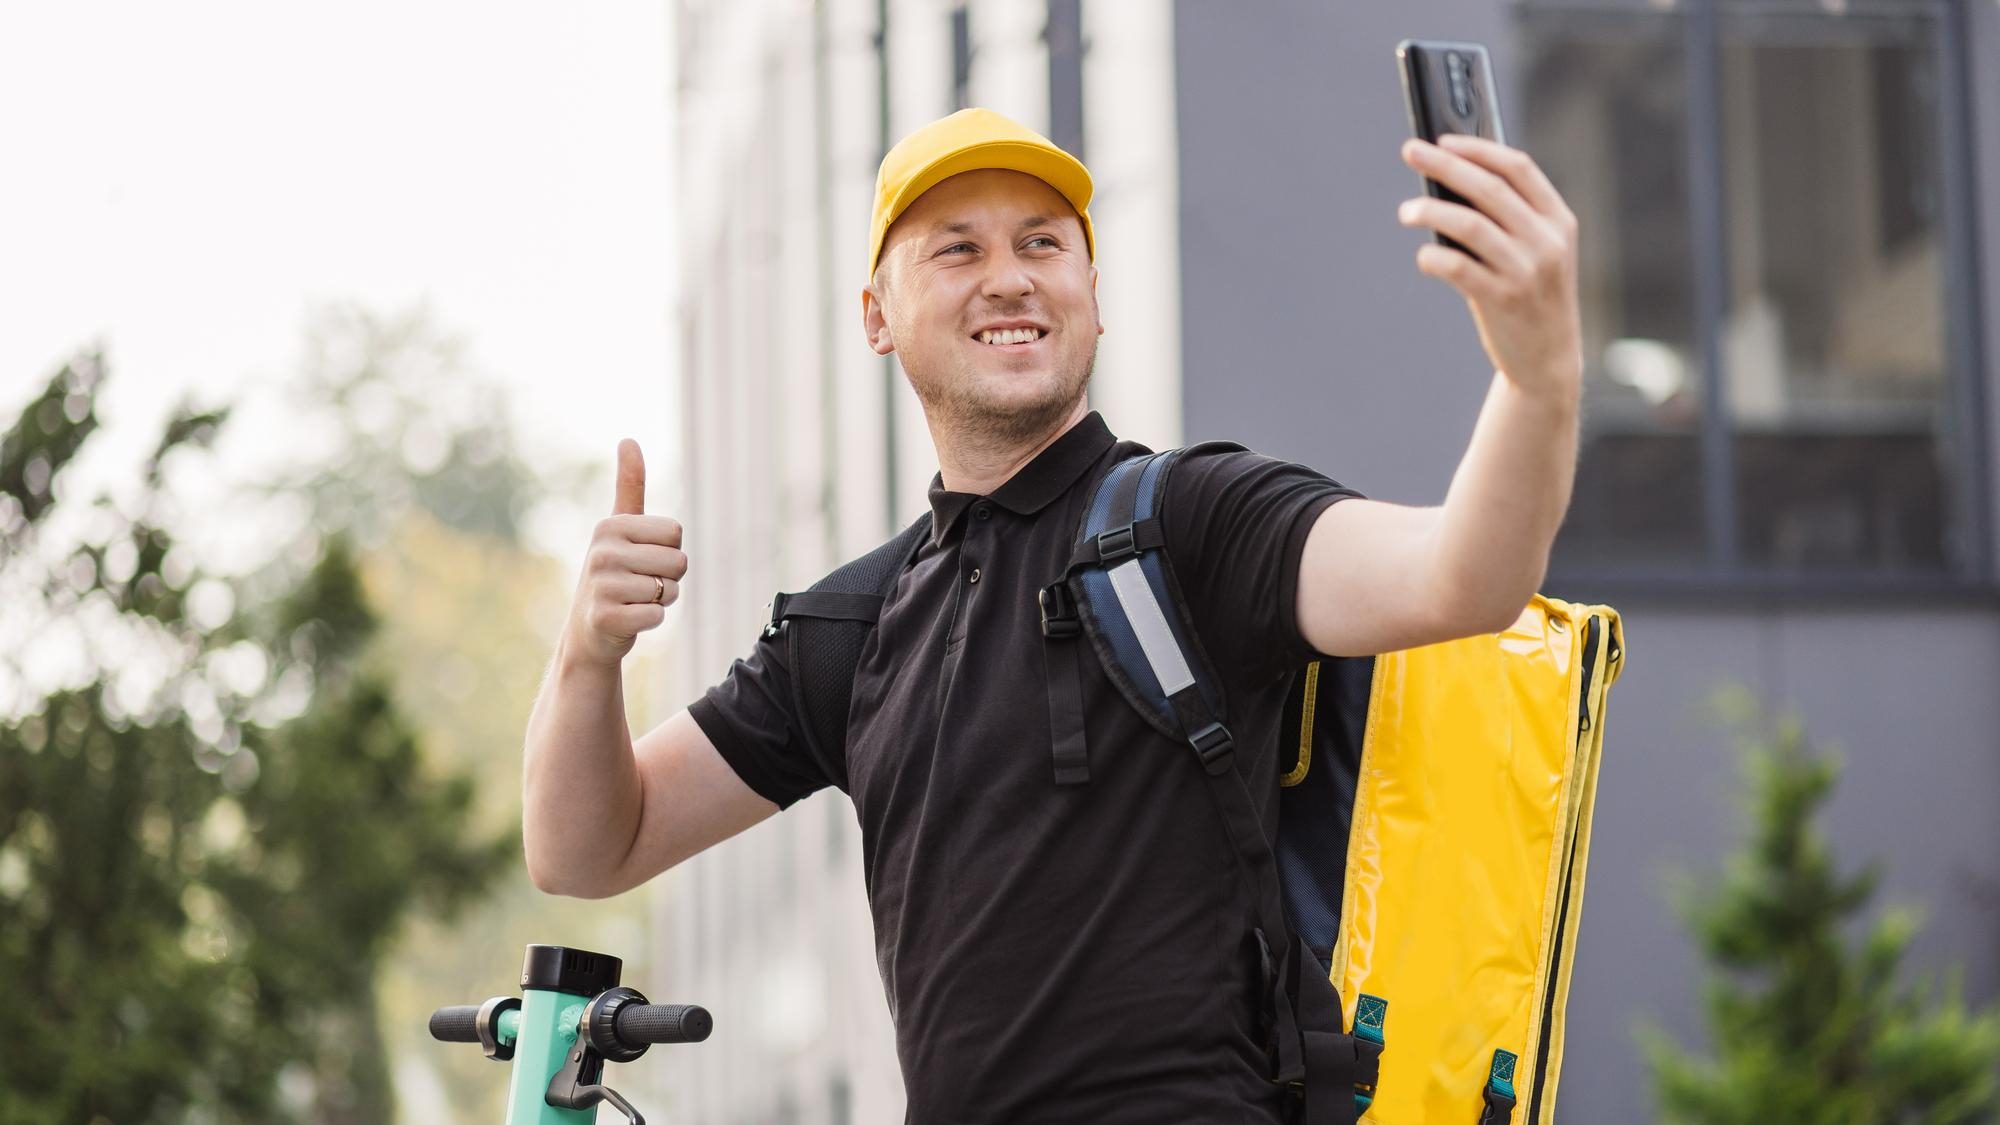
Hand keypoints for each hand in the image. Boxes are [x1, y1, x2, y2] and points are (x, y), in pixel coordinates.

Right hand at [565, 439, 687, 666]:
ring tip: (633, 601)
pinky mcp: (605, 617)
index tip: (643, 558)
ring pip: (670, 590)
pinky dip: (651, 621)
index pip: (675, 533)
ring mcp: (602, 585)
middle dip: (669, 578)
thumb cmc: (614, 574)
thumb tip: (628, 439)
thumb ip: (629, 486)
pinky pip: (658, 615)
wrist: (589, 630)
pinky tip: (628, 619)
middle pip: (679, 562)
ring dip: (660, 601)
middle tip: (640, 584)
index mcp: (610, 526)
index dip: (669, 550)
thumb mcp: (619, 528)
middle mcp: (602, 551)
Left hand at [1398, 134, 1582, 403]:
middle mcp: (1547, 240)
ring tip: (1405, 212)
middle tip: (1411, 152)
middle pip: (1488, 188)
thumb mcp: (1538, 252)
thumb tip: (1449, 182)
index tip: (1443, 139)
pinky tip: (1423, 258)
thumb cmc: (1531, 297)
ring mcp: (1527, 270)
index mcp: (1559, 220)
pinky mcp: (1503, 299)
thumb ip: (1509, 219)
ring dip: (1430, 212)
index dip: (1478, 149)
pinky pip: (1457, 267)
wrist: (1548, 360)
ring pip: (1469, 224)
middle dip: (1445, 165)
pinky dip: (1432, 258)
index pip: (1518, 168)